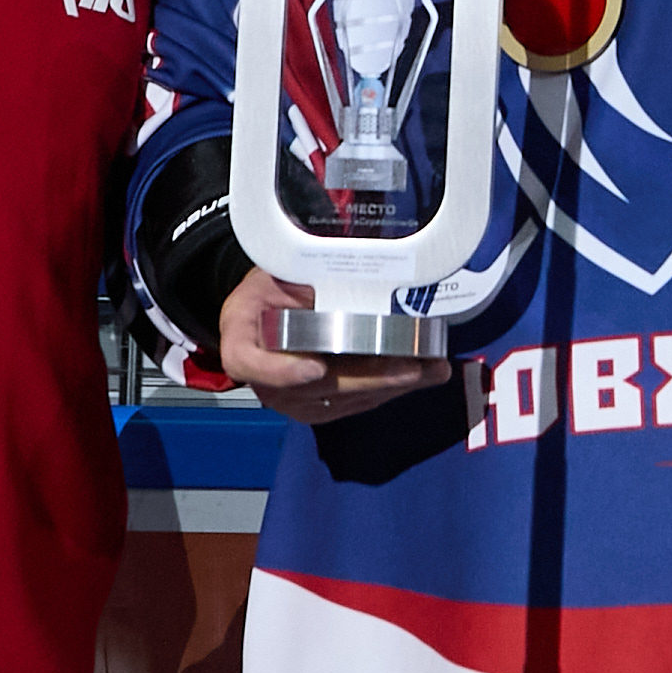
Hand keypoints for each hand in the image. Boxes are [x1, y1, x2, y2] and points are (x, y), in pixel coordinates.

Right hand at [216, 266, 453, 424]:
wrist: (275, 301)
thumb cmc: (278, 279)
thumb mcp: (282, 265)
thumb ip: (306, 272)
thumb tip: (361, 269)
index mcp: (241, 332)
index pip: (246, 360)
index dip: (279, 370)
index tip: (316, 368)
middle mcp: (260, 374)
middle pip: (311, 388)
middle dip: (368, 379)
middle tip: (410, 367)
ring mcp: (286, 396)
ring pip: (339, 400)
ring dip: (389, 387)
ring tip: (430, 370)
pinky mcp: (313, 406)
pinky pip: (351, 404)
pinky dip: (387, 390)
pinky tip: (419, 376)